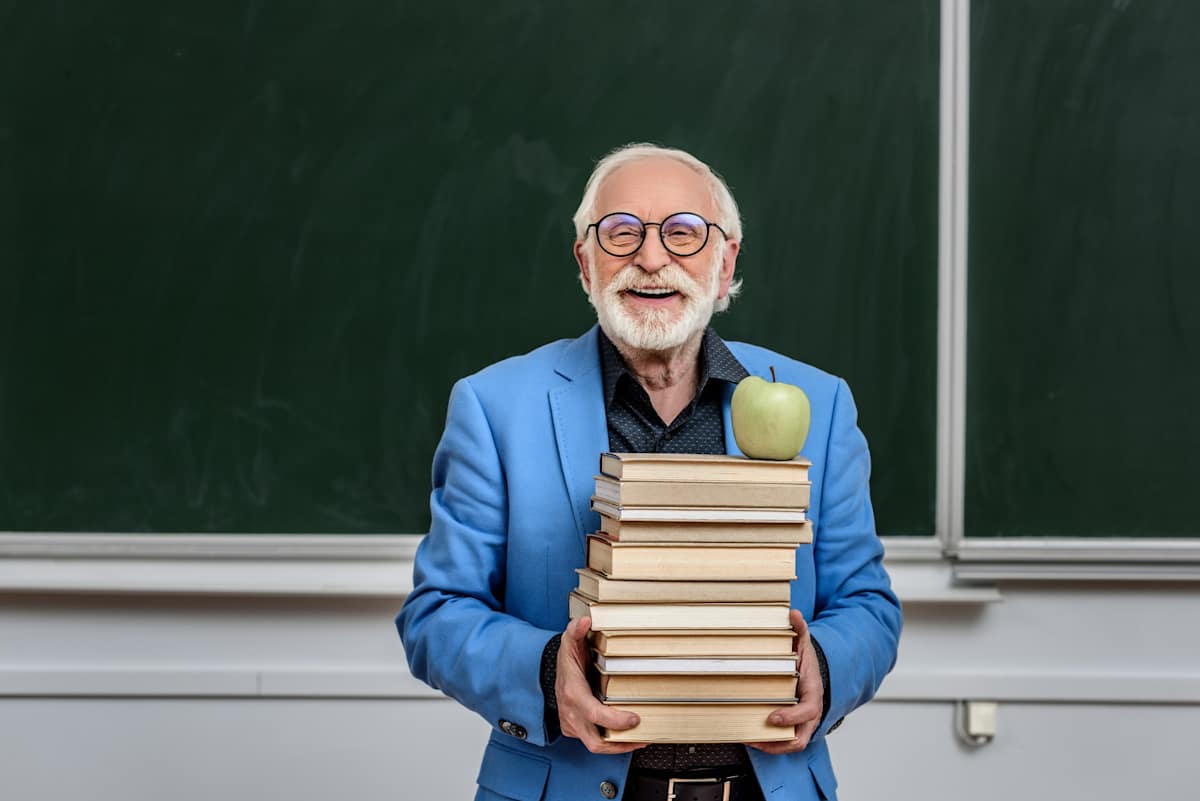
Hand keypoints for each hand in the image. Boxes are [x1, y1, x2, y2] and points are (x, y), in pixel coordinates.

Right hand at [555, 616, 646, 753]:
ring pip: (595, 745)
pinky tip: (624, 735)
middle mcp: (571, 713)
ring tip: (639, 740)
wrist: (551, 672)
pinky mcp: (574, 729)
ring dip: (617, 746)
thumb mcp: (569, 642)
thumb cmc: (566, 660)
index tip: (635, 718)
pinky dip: (608, 741)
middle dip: (620, 744)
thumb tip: (586, 621)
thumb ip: (576, 631)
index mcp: (573, 694)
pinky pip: (591, 740)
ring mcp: (571, 723)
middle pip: (595, 742)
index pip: (596, 715)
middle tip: (642, 738)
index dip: (616, 720)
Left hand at [746, 609, 823, 753]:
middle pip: (801, 737)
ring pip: (793, 743)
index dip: (790, 716)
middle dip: (779, 742)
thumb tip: (793, 614)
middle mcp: (810, 713)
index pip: (807, 711)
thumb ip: (799, 630)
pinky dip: (769, 743)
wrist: (813, 673)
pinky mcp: (794, 726)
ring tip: (749, 740)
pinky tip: (750, 736)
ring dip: (771, 746)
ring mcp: (803, 722)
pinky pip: (785, 741)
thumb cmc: (806, 662)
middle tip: (755, 737)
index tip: (772, 717)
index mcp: (813, 694)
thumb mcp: (803, 644)